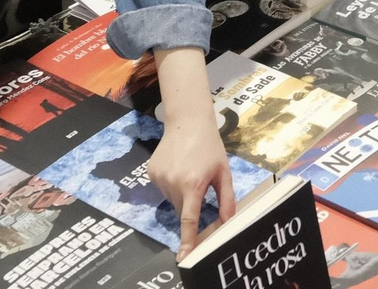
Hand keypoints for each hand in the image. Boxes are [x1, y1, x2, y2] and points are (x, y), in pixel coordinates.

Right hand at [148, 103, 234, 258]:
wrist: (187, 122)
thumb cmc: (210, 147)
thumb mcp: (223, 172)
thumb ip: (226, 199)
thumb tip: (227, 222)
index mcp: (193, 183)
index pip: (189, 218)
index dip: (187, 239)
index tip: (183, 256)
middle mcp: (173, 182)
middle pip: (181, 210)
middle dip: (190, 206)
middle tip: (199, 186)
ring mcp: (159, 178)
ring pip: (171, 200)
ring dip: (180, 195)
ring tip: (189, 172)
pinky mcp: (150, 172)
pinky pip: (162, 189)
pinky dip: (170, 186)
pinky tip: (178, 168)